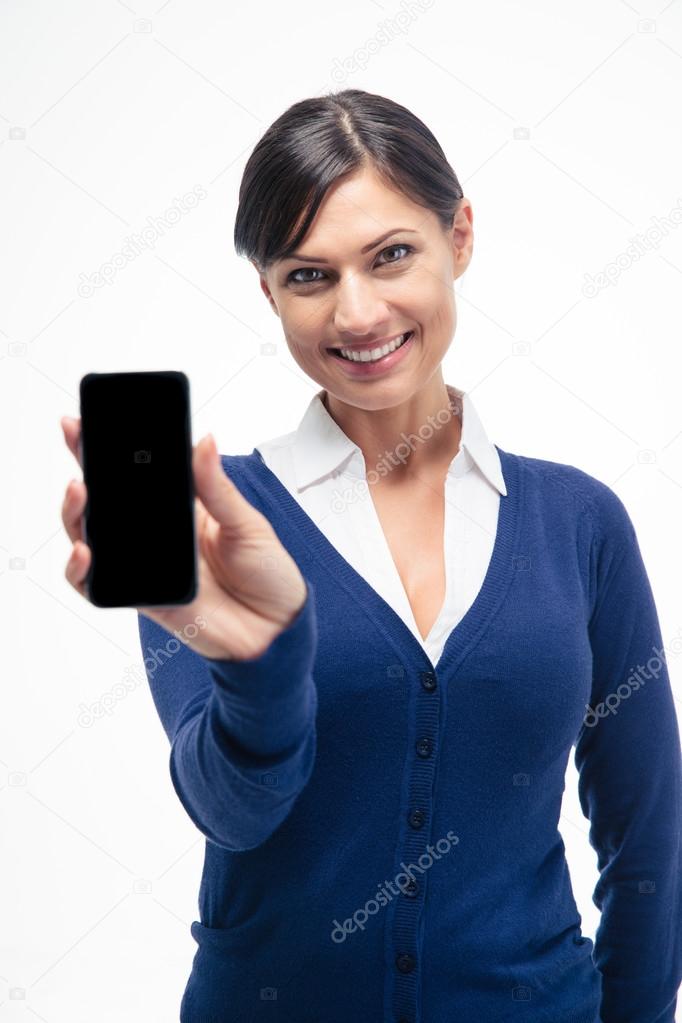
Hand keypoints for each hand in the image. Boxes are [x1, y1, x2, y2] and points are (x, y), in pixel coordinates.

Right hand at [60, 417, 307, 660]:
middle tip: (75, 438)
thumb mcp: (248, 523)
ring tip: (79, 491)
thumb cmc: (267, 575)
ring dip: (75, 514)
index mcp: (181, 508)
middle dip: (82, 466)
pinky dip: (81, 571)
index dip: (107, 447)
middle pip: (104, 499)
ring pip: (90, 537)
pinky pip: (96, 586)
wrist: (277, 630)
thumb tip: (204, 441)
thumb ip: (217, 488)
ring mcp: (143, 565)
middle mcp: (154, 533)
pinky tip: (85, 552)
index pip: (135, 471)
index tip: (87, 419)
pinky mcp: (140, 597)